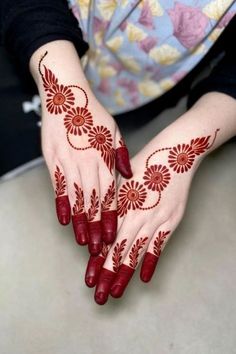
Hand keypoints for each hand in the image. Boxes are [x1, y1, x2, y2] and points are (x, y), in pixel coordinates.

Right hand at [30, 42, 131, 255]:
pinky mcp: (52, 160)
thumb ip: (121, 155)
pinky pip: (57, 186)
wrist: (67, 96)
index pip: (110, 195)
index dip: (112, 217)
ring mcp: (68, 163)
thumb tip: (130, 174)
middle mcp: (87, 164)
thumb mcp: (114, 131)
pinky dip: (60, 204)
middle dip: (97, 227)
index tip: (114, 236)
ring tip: (83, 242)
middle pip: (94, 202)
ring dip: (80, 222)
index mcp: (104, 159)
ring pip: (76, 198)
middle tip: (99, 250)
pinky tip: (64, 221)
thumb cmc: (93, 114)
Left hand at [85, 125, 219, 303]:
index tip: (89, 279)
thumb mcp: (121, 179)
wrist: (174, 154)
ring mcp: (154, 219)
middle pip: (118, 251)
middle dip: (107, 276)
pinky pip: (159, 245)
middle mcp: (135, 216)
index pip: (106, 240)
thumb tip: (100, 220)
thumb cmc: (145, 162)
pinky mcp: (171, 220)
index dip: (97, 262)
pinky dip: (151, 262)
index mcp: (120, 206)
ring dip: (125, 275)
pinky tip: (144, 278)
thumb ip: (111, 200)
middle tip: (99, 297)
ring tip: (116, 293)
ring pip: (136, 253)